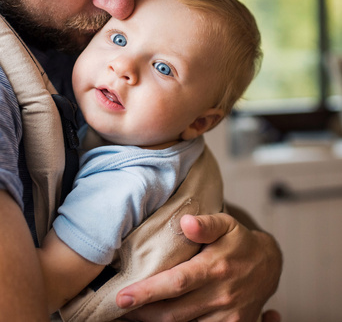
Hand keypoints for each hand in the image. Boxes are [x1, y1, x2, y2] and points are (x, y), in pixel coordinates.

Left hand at [116, 212, 281, 321]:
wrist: (269, 266)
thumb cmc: (240, 242)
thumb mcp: (226, 224)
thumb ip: (206, 223)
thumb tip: (186, 222)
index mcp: (216, 267)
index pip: (176, 282)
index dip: (148, 292)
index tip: (122, 297)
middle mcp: (221, 295)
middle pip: (174, 312)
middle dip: (143, 313)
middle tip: (120, 307)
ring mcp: (227, 317)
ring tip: (136, 313)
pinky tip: (160, 318)